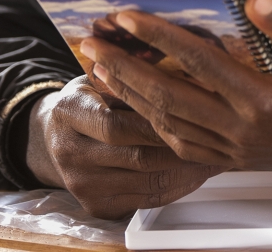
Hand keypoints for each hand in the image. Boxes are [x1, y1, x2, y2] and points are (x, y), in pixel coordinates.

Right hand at [25, 76, 223, 218]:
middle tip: (217, 138)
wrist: (54, 137)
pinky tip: (197, 174)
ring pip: (147, 182)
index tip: (195, 115)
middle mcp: (69, 153)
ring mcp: (81, 184)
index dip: (158, 123)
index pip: (116, 125)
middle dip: (182, 149)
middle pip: (137, 156)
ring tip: (216, 156)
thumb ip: (128, 77)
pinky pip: (146, 201)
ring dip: (188, 171)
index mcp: (69, 113)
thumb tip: (183, 66)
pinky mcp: (95, 206)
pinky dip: (177, 188)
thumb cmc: (90, 101)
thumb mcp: (98, 79)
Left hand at [77, 0, 271, 185]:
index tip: (128, 17)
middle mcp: (246, 132)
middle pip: (170, 98)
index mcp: (268, 103)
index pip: (200, 63)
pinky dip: (155, 127)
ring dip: (132, 98)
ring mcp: (240, 151)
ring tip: (102, 73)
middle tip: (92, 45)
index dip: (159, 37)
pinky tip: (140, 109)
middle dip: (126, 70)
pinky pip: (186, 147)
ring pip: (171, 127)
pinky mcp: (240, 160)